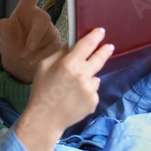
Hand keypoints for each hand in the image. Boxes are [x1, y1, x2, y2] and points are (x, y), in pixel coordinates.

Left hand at [0, 0, 63, 83]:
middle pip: (43, 20)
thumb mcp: (5, 42)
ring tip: (25, 60)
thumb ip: (6, 33)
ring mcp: (50, 29)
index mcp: (24, 11)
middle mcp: (39, 17)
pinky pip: (54, 48)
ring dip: (37, 51)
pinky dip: (43, 56)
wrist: (20, 64)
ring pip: (49, 37)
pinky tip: (34, 62)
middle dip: (35, 36)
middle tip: (26, 51)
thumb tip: (2, 22)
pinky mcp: (57, 41)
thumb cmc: (12, 46)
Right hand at [13, 27, 112, 150]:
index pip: (87, 44)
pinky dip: (87, 92)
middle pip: (100, 58)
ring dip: (88, 78)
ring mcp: (90, 90)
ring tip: (72, 88)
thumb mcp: (43, 67)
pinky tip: (74, 98)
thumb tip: (70, 47)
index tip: (101, 31)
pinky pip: (93, 91)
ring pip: (95, 78)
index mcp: (69, 64)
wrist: (45, 119)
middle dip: (105, 51)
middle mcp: (83, 76)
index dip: (95, 36)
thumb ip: (59, 54)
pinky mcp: (93, 102)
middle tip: (109, 47)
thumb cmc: (42, 91)